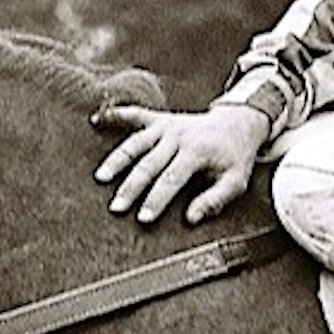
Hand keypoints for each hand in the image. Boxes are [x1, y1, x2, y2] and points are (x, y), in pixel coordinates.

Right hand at [92, 101, 271, 226]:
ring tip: (100, 177)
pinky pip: (135, 115)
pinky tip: (96, 120)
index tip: (142, 218)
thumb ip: (215, 200)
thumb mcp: (235, 181)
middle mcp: (178, 136)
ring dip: (116, 159)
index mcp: (197, 151)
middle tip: (116, 208)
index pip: (172, 179)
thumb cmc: (234, 157)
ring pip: (135, 143)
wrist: (238, 123)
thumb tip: (191, 218)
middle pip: (148, 164)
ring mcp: (166, 126)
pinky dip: (115, 115)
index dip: (156, 200)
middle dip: (131, 187)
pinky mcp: (159, 119)